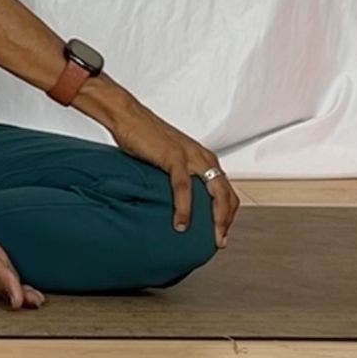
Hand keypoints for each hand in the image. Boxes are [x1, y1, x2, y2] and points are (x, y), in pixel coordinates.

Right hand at [107, 106, 239, 248]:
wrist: (128, 116)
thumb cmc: (145, 138)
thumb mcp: (170, 160)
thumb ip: (181, 177)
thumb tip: (180, 203)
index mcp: (204, 158)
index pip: (227, 190)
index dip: (228, 214)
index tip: (221, 232)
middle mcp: (203, 157)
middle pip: (227, 194)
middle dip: (227, 221)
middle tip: (220, 241)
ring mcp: (190, 156)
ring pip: (215, 192)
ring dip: (216, 219)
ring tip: (211, 238)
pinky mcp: (174, 157)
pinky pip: (184, 187)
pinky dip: (184, 208)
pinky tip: (181, 223)